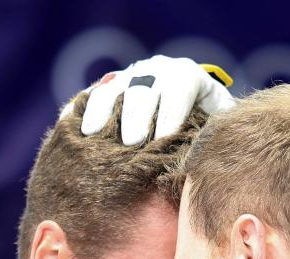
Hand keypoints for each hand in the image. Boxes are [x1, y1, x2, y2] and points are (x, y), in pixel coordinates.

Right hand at [62, 55, 233, 145]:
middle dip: (136, 114)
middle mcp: (155, 72)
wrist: (188, 121)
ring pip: (112, 89)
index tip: (164, 138)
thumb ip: (210, 138)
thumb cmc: (204, 133)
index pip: (179, 85)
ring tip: (92, 135)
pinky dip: (81, 111)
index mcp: (186, 77)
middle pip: (143, 87)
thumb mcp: (214, 131)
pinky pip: (90, 97)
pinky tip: (75, 130)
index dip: (171, 111)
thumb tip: (198, 156)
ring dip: (102, 111)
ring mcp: (128, 79)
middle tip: (132, 142)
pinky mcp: (107, 92)